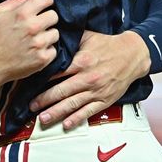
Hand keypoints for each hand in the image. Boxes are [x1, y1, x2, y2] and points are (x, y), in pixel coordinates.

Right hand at [0, 0, 58, 85]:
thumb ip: (15, 1)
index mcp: (22, 13)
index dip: (45, 2)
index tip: (42, 8)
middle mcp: (33, 27)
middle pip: (54, 16)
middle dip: (46, 19)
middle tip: (37, 26)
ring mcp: (39, 44)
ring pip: (55, 34)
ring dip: (47, 36)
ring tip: (34, 40)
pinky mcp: (42, 59)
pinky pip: (53, 50)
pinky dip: (46, 51)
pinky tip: (34, 52)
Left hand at [29, 29, 149, 129]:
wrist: (133, 55)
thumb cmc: (107, 45)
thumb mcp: (88, 36)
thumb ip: (69, 39)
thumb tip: (50, 36)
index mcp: (81, 61)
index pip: (56, 73)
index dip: (41, 79)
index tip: (29, 85)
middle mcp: (87, 78)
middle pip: (61, 91)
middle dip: (44, 100)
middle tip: (30, 106)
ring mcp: (96, 91)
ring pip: (72, 104)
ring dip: (56, 112)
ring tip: (42, 119)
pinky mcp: (104, 100)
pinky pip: (88, 111)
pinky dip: (77, 119)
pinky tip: (66, 125)